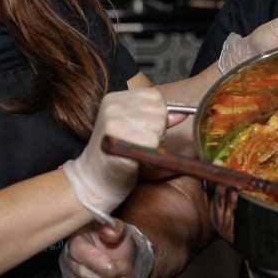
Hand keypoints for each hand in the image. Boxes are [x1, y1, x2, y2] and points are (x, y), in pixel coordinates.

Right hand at [59, 219, 153, 277]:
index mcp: (75, 241)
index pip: (80, 253)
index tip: (117, 265)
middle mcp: (67, 262)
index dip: (100, 261)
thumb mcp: (119, 229)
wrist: (118, 255)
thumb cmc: (115, 240)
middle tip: (127, 268)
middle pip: (88, 276)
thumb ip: (115, 228)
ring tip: (124, 275)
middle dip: (114, 275)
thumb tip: (111, 232)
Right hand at [61, 88, 166, 221]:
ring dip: (154, 142)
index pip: (155, 95)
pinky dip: (150, 154)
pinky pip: (154, 142)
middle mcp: (113, 107)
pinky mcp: (122, 140)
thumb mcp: (135, 127)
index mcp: (114, 99)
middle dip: (156, 129)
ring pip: (159, 126)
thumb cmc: (116, 155)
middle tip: (137, 142)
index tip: (142, 129)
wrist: (93, 181)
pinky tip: (135, 158)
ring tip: (135, 149)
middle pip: (160, 110)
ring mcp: (115, 123)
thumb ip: (158, 116)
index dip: (157, 114)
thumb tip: (184, 108)